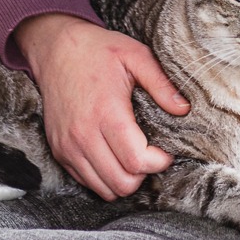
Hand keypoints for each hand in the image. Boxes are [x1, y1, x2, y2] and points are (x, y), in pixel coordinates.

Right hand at [12, 12, 190, 200]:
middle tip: (151, 154)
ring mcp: (68, 146)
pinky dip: (105, 177)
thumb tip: (183, 109)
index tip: (165, 150)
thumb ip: (161, 84)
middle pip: (122, 183)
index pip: (136, 161)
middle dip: (144, 174)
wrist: (56, 49)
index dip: (159, 162)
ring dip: (124, 179)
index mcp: (106, 112)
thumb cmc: (97, 51)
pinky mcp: (59, 151)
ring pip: (104, 189)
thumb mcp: (136, 55)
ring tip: (133, 156)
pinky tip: (113, 155)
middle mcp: (83, 135)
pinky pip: (87, 182)